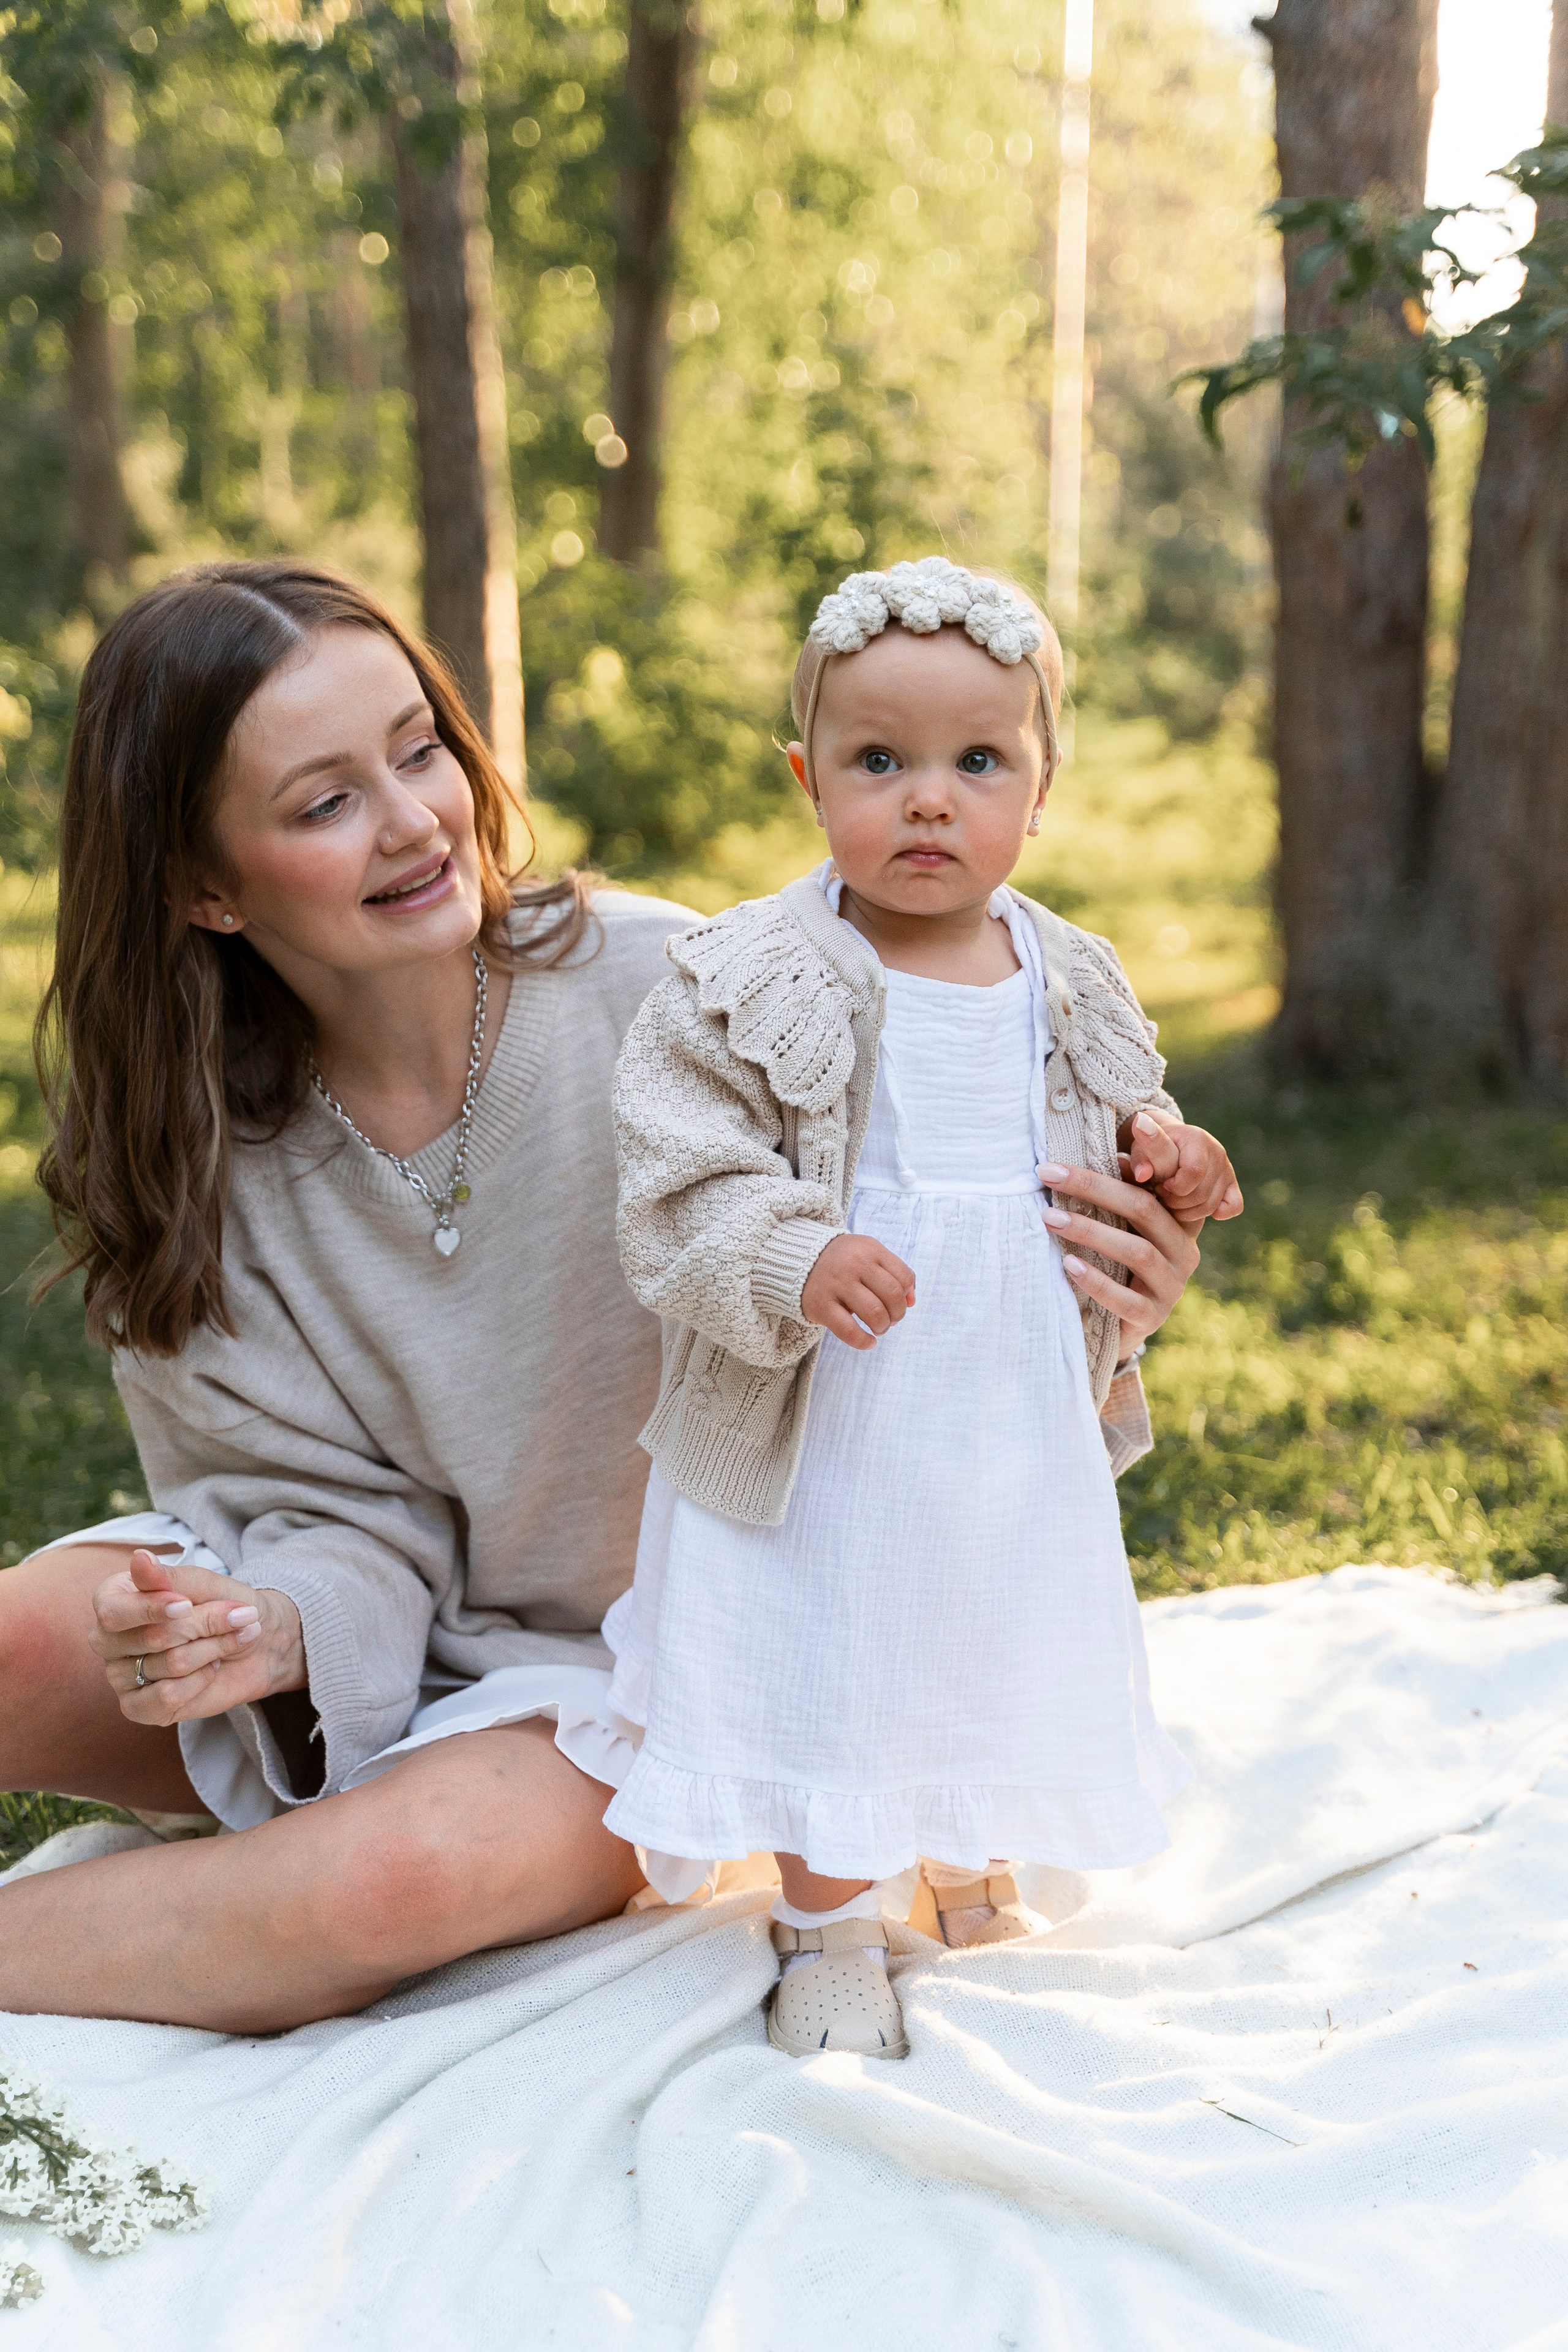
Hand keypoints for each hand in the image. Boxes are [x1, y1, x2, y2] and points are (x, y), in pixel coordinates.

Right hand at [90, 1548, 307, 1726]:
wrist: (258, 1642)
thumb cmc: (223, 1605)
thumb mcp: (203, 1584)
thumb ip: (169, 1577)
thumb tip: (139, 1558)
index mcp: (113, 1599)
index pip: (114, 1611)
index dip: (152, 1609)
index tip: (187, 1604)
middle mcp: (107, 1639)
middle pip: (152, 1637)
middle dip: (203, 1626)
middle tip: (234, 1616)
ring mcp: (119, 1675)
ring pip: (170, 1664)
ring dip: (213, 1649)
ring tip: (227, 1641)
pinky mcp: (138, 1707)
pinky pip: (167, 1697)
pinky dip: (201, 1680)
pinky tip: (209, 1669)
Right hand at [800, 1232, 915, 1350]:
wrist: (798, 1258)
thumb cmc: (843, 1260)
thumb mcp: (869, 1254)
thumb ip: (894, 1272)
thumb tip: (912, 1301)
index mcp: (870, 1250)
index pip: (904, 1277)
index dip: (906, 1295)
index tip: (898, 1303)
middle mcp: (854, 1264)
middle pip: (893, 1296)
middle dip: (897, 1314)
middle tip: (890, 1319)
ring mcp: (837, 1284)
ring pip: (875, 1314)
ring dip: (883, 1327)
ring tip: (878, 1328)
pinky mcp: (821, 1305)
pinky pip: (849, 1331)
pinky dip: (864, 1342)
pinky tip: (869, 1342)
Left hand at [1038, 1159, 1202, 1359]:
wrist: (1116, 1329)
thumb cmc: (1114, 1269)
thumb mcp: (1117, 1232)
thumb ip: (1115, 1200)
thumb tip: (1105, 1154)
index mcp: (1176, 1224)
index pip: (1146, 1186)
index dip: (1105, 1170)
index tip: (1056, 1162)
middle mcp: (1182, 1252)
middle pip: (1144, 1210)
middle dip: (1094, 1189)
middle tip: (1049, 1178)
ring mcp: (1171, 1287)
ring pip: (1138, 1252)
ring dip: (1091, 1232)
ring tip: (1051, 1219)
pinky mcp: (1153, 1317)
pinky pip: (1127, 1300)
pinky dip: (1097, 1280)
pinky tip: (1069, 1265)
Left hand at [1117, 1109, 1242, 1229]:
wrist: (1170, 1145)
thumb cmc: (1151, 1150)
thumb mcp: (1140, 1151)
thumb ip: (1140, 1161)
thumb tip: (1143, 1174)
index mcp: (1196, 1138)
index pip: (1194, 1172)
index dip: (1175, 1187)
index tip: (1160, 1185)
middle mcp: (1217, 1151)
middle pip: (1202, 1193)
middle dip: (1177, 1202)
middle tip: (1161, 1194)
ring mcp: (1227, 1168)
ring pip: (1211, 1205)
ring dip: (1187, 1211)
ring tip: (1170, 1200)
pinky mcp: (1232, 1183)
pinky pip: (1234, 1206)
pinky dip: (1218, 1213)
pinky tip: (1196, 1208)